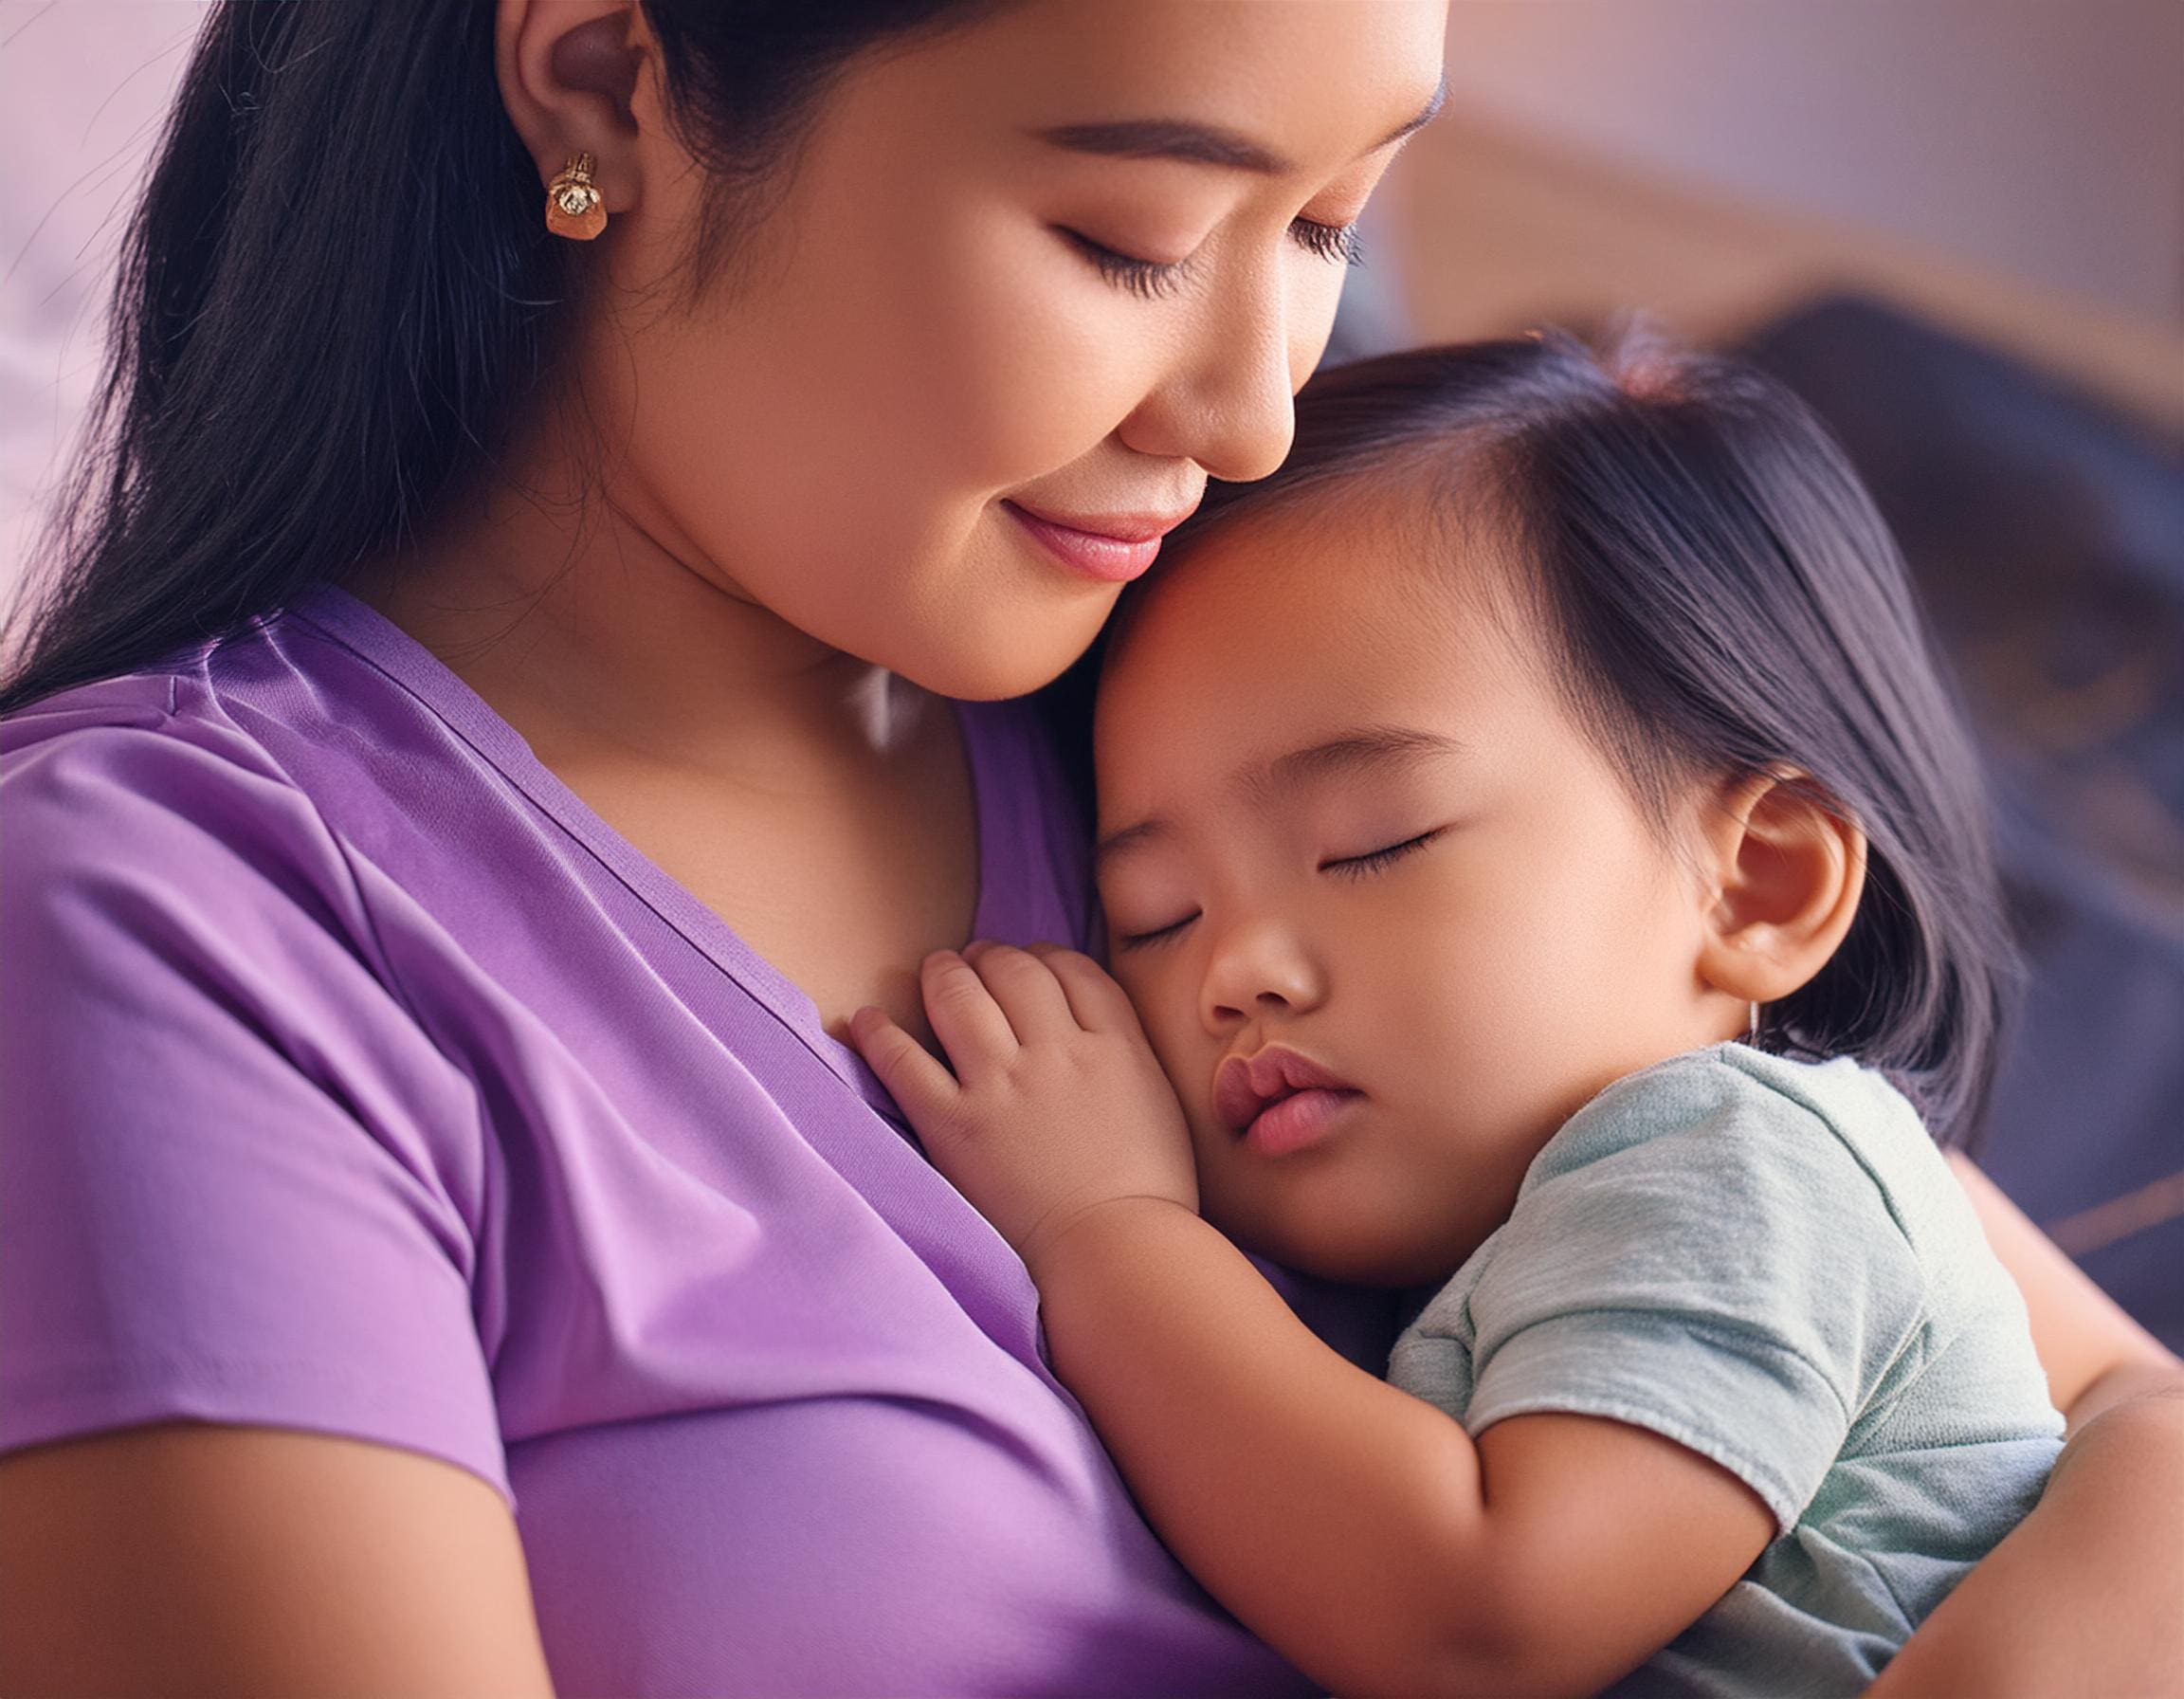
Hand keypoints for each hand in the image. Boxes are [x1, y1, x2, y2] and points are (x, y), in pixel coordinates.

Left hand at [850, 942, 1198, 1277]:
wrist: (1116, 1251)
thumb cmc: (1148, 1193)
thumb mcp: (1157, 1102)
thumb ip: (1127, 1052)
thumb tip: (1094, 1029)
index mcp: (1114, 1046)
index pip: (1070, 970)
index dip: (1042, 956)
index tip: (1027, 961)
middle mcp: (1055, 1052)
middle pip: (1014, 971)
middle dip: (990, 957)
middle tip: (973, 959)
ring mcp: (1001, 1086)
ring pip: (960, 998)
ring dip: (942, 974)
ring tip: (934, 969)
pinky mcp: (953, 1126)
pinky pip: (904, 1062)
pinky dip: (880, 1035)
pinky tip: (867, 1020)